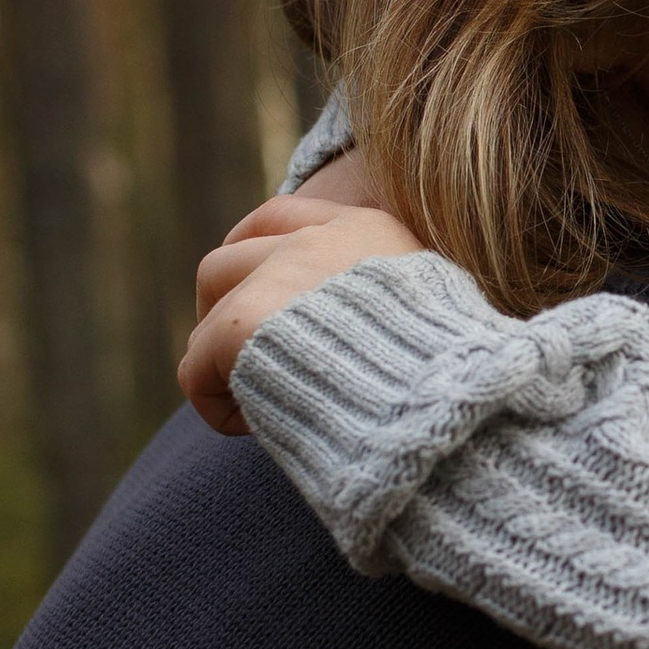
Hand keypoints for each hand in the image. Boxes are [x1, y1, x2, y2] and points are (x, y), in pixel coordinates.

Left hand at [180, 190, 424, 432]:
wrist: (444, 402)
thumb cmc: (454, 382)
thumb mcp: (435, 316)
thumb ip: (393, 306)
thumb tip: (371, 339)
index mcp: (368, 232)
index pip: (282, 216)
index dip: (254, 256)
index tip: (258, 297)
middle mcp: (316, 243)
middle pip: (226, 259)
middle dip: (222, 310)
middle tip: (243, 362)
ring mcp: (276, 277)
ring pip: (207, 314)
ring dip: (220, 361)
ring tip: (257, 406)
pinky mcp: (241, 325)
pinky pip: (195, 368)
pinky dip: (216, 406)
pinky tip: (253, 431)